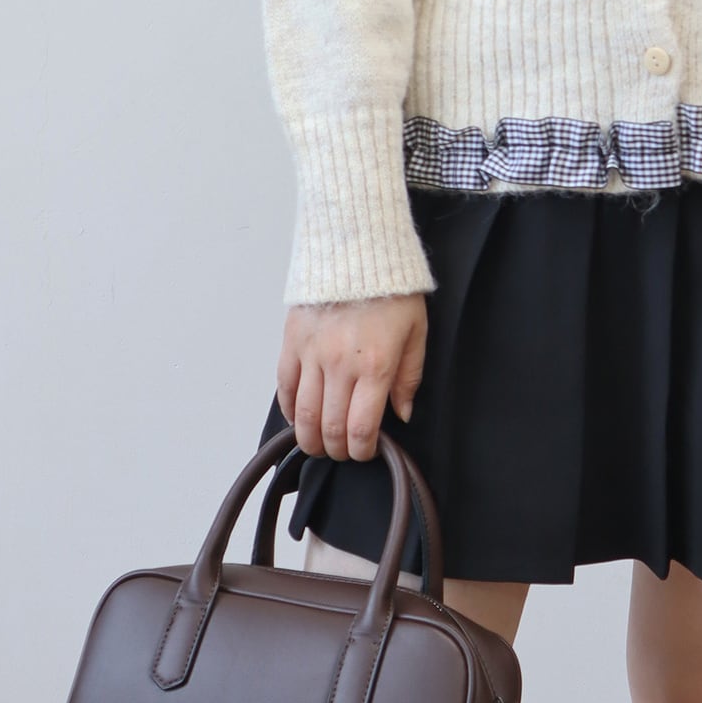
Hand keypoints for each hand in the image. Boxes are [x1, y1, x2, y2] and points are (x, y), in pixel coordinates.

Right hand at [275, 294, 427, 460]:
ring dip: (310, 438)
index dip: (362, 449)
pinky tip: (299, 418)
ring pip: (303, 414)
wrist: (359, 251)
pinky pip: (284, 387)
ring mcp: (312, 354)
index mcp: (376, 365)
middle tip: (343, 451)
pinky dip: (290, 410)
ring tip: (319, 444)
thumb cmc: (393, 291)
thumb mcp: (417, 332)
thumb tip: (401, 413)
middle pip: (330, 427)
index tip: (366, 450)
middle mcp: (340, 364)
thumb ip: (409, 376)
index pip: (361, 427)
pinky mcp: (292, 342)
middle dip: (337, 449)